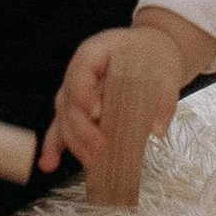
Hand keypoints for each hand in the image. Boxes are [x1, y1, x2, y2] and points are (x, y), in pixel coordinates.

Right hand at [39, 13, 208, 175]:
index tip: (96, 112)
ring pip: (64, 116)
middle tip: (101, 147)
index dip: (83, 91)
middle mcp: (79, 71)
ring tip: (91, 162)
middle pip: (69, 98)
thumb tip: (157, 129)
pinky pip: (63, 126)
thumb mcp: (166, 70)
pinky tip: (49, 164)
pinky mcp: (78, 109)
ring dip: (74, 141)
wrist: (150, 54)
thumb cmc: (153, 56)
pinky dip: (55, 146)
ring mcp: (75, 91)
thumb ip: (164, 97)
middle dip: (82, 127)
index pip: (82, 68)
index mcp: (96, 51)